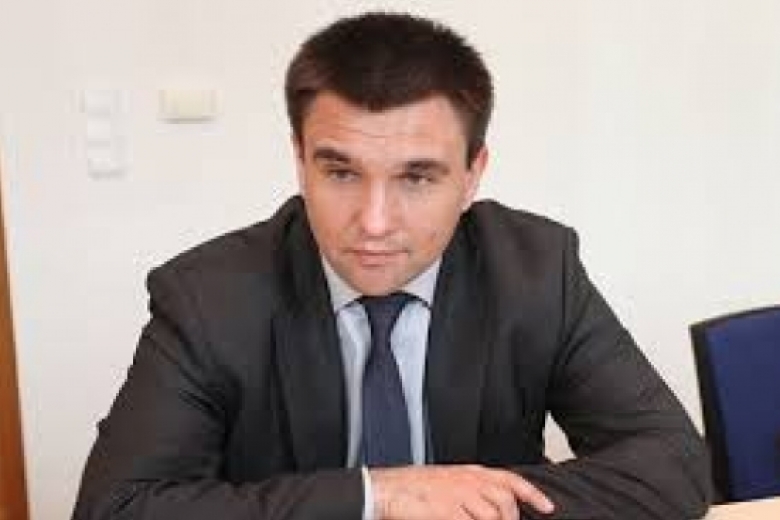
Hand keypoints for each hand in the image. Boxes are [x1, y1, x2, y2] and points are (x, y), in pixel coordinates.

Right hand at [370, 464, 554, 519]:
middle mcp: (469, 481)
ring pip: (492, 517)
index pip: (511, 480)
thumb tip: (494, 508)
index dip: (532, 494)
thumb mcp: (451, 481)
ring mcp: (459, 496)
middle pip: (505, 502)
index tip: (548, 507)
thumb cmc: (417, 488)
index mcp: (471, 473)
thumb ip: (474, 490)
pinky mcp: (448, 511)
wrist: (388, 489)